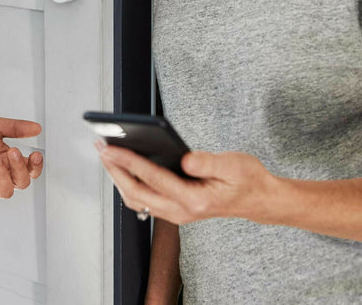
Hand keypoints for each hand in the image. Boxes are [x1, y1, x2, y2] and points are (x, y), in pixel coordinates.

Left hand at [0, 117, 43, 198]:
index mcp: (8, 160)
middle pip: (21, 183)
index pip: (29, 170)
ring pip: (4, 192)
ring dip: (3, 175)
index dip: (35, 166)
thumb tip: (37, 127)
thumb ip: (15, 127)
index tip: (35, 154)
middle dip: (20, 169)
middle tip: (12, 151)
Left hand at [98, 144, 277, 224]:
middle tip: (100, 148)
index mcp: (194, 199)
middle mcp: (182, 211)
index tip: (111, 148)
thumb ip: (206, 162)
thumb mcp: (233, 164)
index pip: (152, 178)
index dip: (129, 161)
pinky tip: (123, 170)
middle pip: (137, 193)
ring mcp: (178, 214)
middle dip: (115, 170)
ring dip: (119, 179)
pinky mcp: (176, 210)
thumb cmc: (248, 179)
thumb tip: (182, 158)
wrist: (260, 200)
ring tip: (107, 157)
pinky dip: (129, 185)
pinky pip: (145, 202)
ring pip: (138, 200)